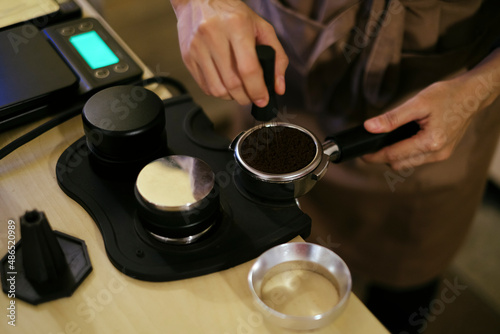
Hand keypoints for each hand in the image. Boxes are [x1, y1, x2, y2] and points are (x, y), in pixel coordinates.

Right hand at [171, 0, 287, 105]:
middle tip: (253, 96)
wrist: (199, 0)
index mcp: (236, 26)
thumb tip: (278, 88)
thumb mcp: (261, 28)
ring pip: (217, 89)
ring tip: (239, 91)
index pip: (248, 68)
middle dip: (246, 97)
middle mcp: (214, 35)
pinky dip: (218, 92)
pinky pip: (205, 86)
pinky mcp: (188, 57)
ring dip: (232, 97)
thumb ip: (277, 57)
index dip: (257, 90)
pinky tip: (225, 85)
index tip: (263, 99)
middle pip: (232, 83)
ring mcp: (198, 47)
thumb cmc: (234, 14)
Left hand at [362, 70, 499, 169]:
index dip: (374, 156)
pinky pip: (417, 159)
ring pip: (408, 163)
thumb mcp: (417, 103)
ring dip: (394, 156)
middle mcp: (437, 153)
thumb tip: (369, 127)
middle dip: (383, 158)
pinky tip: (400, 141)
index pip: (393, 156)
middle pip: (399, 164)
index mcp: (431, 142)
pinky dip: (406, 153)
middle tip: (370, 147)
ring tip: (384, 143)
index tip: (361, 154)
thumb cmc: (446, 96)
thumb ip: (392, 118)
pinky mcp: (442, 153)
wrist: (471, 95)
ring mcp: (441, 155)